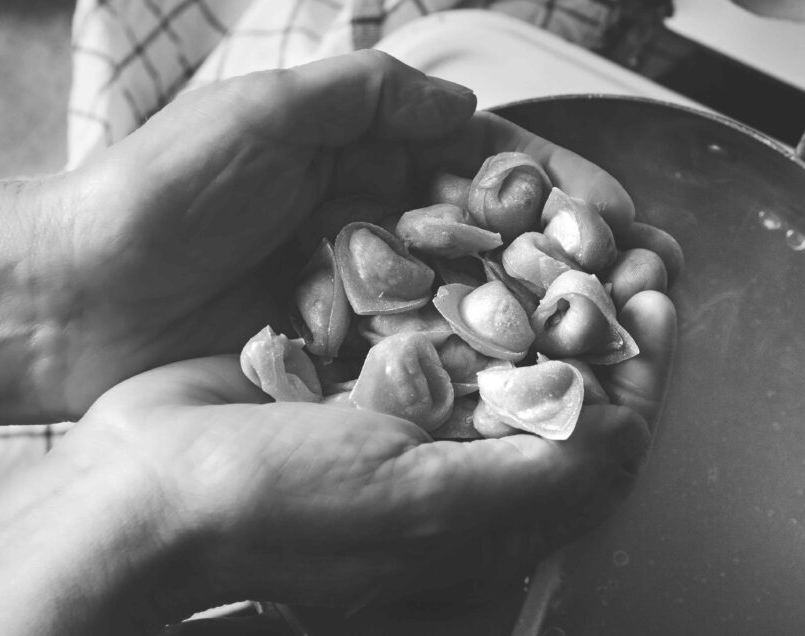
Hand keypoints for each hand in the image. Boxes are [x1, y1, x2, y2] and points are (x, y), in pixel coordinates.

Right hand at [0, 291, 673, 635]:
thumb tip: (629, 433)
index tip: (658, 306)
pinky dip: (476, 284)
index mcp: (489, 522)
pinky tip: (493, 241)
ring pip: (507, 352)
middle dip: (604, 320)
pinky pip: (440, 330)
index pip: (598, 447)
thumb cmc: (281, 510)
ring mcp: (410, 430)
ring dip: (550, 291)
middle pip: (562, 392)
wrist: (145, 488)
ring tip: (581, 232)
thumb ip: (542, 478)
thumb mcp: (427, 501)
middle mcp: (459, 479)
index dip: (639, 374)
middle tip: (637, 255)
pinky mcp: (365, 386)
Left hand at [7, 49, 634, 420]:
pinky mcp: (338, 359)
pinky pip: (416, 360)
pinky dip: (472, 369)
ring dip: (535, 319)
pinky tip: (525, 384)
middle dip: (564, 259)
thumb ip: (362, 96)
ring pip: (465, 304)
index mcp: (362, 163)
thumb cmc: (155, 194)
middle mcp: (373, 231)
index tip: (610, 213)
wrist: (68, 299)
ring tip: (603, 336)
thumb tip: (462, 105)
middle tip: (635, 281)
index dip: (549, 189)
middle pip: (489, 242)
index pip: (478, 170)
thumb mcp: (261, 114)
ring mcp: (360, 300)